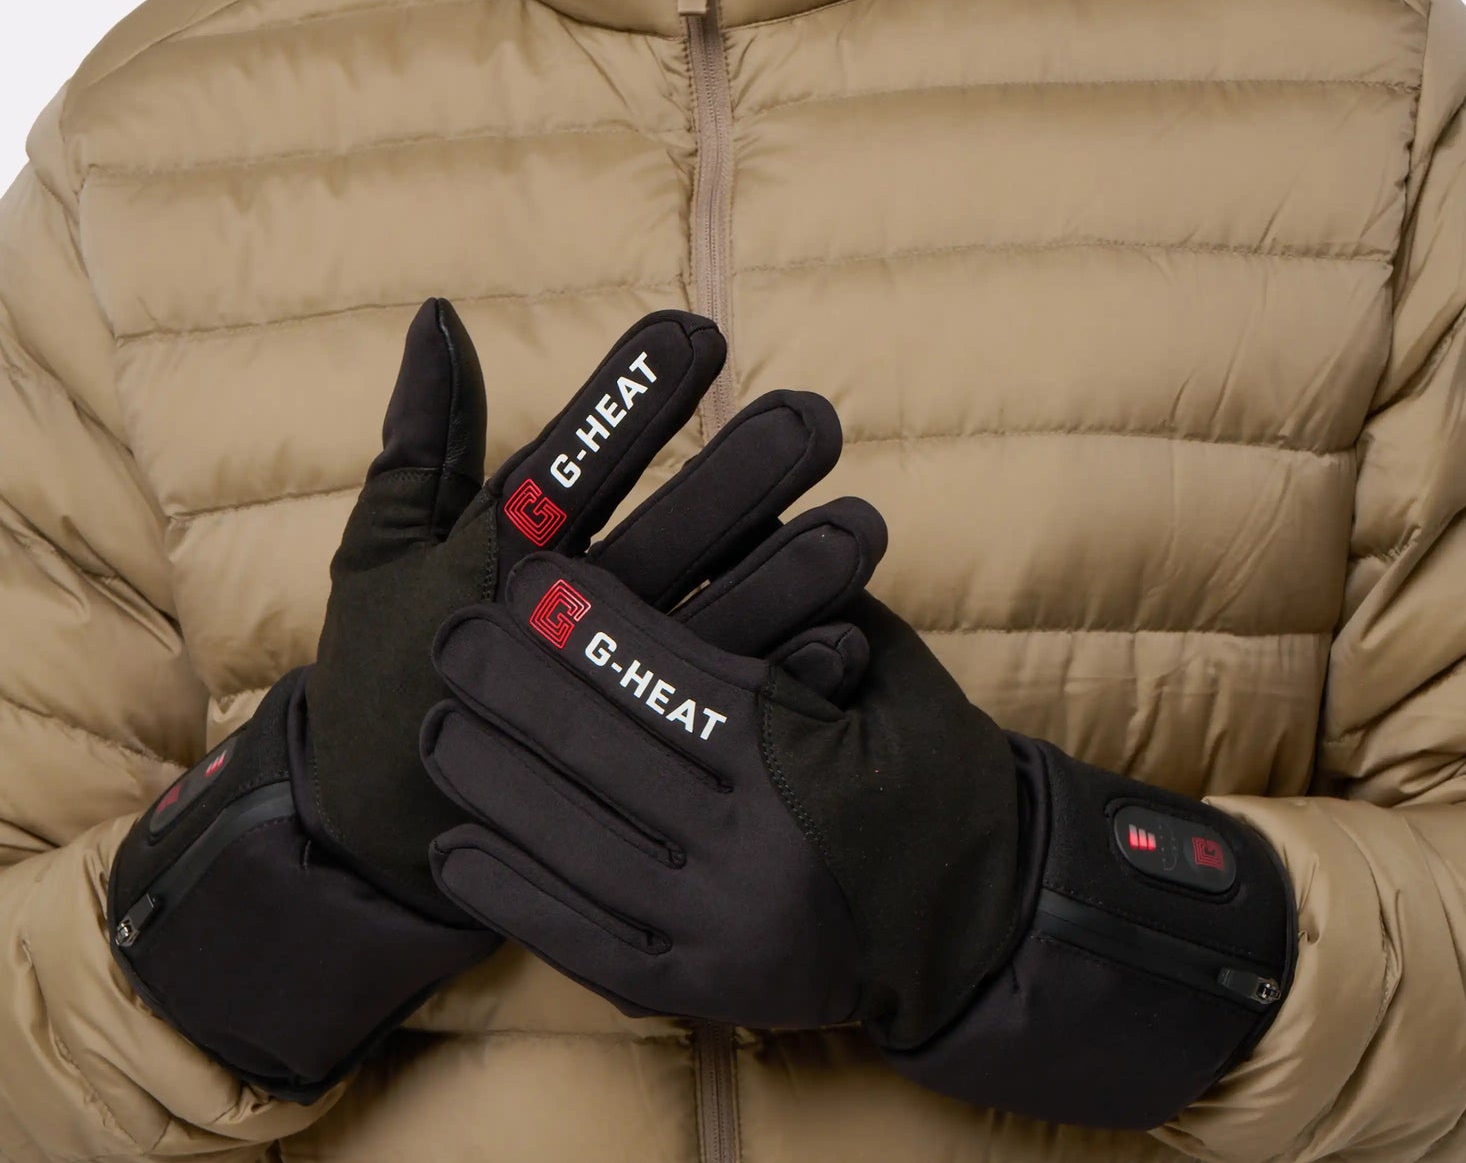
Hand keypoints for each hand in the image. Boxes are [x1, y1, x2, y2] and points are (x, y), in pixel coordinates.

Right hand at [107, 299, 885, 1096]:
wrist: (375, 839)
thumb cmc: (380, 668)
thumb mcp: (379, 548)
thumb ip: (421, 436)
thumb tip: (438, 315)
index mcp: (495, 561)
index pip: (569, 465)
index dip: (629, 401)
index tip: (697, 334)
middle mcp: (558, 628)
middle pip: (660, 543)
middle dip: (739, 480)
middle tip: (813, 419)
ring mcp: (606, 702)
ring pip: (711, 631)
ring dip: (790, 579)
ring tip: (862, 527)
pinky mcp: (642, 764)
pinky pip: (727, 725)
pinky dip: (787, 686)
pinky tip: (851, 639)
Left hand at [420, 573, 1294, 1131]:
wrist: (982, 923)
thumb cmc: (937, 774)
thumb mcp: (889, 669)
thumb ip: (805, 602)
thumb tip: (717, 526)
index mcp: (800, 751)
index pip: (667, 672)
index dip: (587, 622)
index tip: (528, 576)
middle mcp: (751, 842)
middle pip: (603, 750)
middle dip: (514, 684)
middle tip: (450, 634)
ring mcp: (720, 927)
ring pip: (575, 844)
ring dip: (493, 780)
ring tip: (433, 728)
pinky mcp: (699, 990)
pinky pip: (584, 941)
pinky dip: (511, 894)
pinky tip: (456, 848)